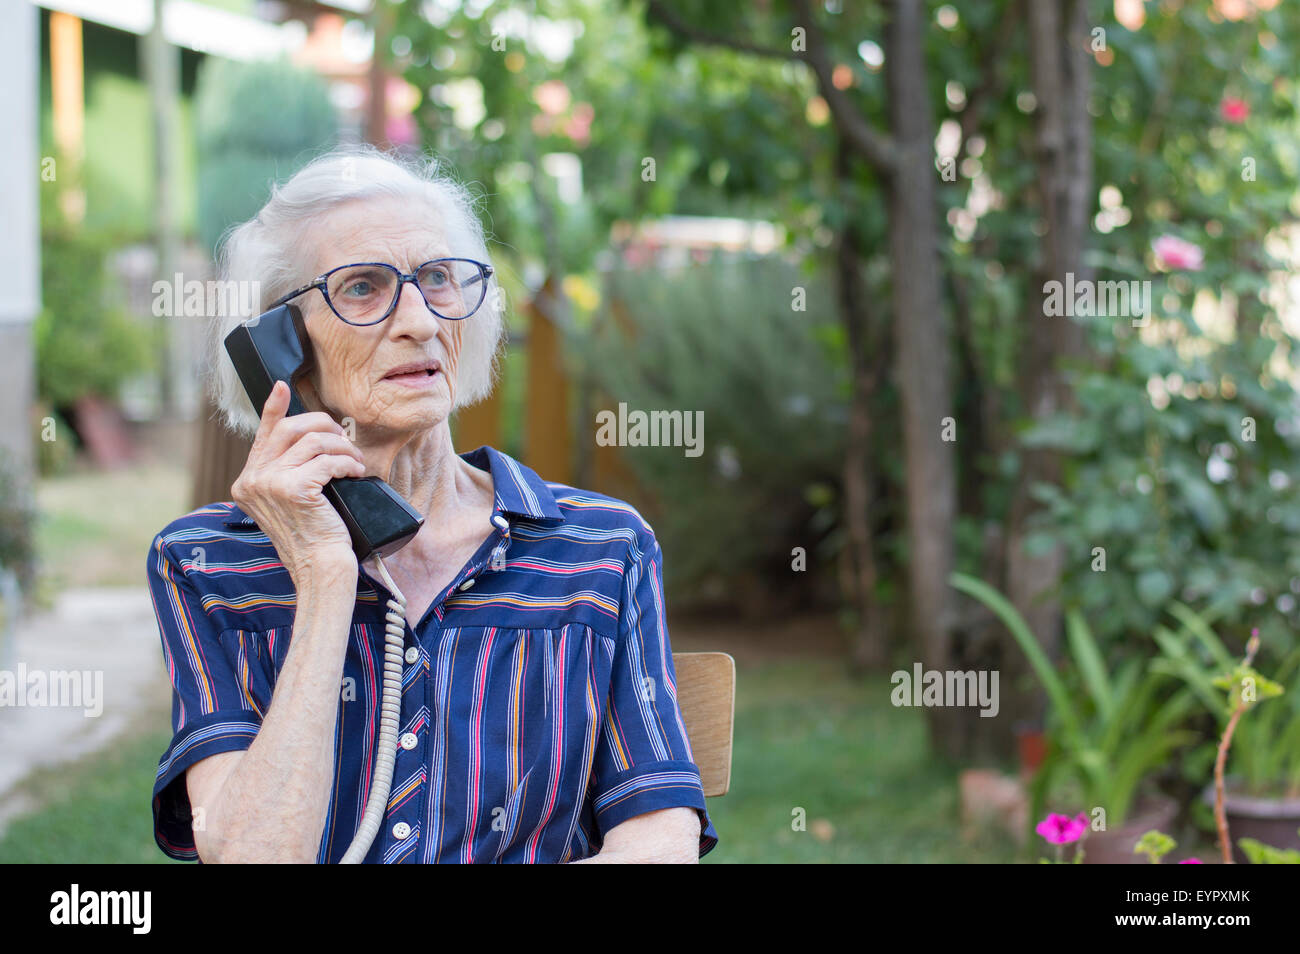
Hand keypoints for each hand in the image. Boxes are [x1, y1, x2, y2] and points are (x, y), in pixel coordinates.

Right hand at [231, 380, 365, 584]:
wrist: (319, 567)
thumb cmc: (313, 536)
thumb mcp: (291, 500)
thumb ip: (287, 471)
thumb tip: (309, 436)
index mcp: (247, 482)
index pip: (264, 434)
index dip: (275, 407)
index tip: (283, 386)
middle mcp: (252, 480)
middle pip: (291, 428)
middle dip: (325, 426)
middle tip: (345, 442)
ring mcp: (269, 484)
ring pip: (314, 441)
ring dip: (343, 447)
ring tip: (355, 462)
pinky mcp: (293, 489)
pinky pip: (328, 460)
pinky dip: (347, 463)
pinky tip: (355, 472)